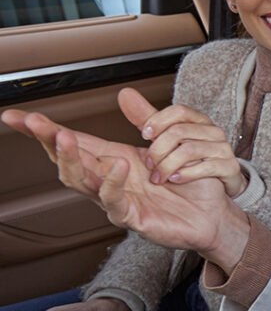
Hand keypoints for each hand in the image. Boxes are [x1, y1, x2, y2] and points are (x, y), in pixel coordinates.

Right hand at [1, 105, 250, 270]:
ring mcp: (117, 200)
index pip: (71, 142)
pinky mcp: (133, 217)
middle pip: (67, 161)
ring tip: (66, 138)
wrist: (211, 214)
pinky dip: (111, 183)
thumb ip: (145, 120)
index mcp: (111, 160)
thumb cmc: (185, 184)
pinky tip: (115, 166)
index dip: (43, 130)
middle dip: (49, 141)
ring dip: (72, 159)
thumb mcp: (165, 145)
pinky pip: (114, 201)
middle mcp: (108, 180)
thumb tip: (125, 92)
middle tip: (35, 122)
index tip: (16, 116)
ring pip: (82, 182)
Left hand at [119, 88, 246, 197]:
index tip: (145, 135)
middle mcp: (213, 132)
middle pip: (180, 131)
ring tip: (159, 177)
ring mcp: (223, 149)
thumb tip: (125, 94)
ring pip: (189, 150)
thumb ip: (147, 118)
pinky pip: (206, 167)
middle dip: (158, 149)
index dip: (159, 121)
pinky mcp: (230, 167)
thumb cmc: (190, 163)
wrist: (217, 191)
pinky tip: (176, 179)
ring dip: (168, 165)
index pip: (179, 111)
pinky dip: (187, 174)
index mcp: (198, 121)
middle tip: (149, 164)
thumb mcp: (168, 138)